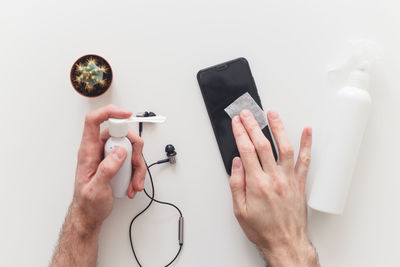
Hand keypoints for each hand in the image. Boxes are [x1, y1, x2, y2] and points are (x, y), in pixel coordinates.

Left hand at [71, 105, 145, 231]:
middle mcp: (98, 150)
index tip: (126, 114)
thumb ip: (107, 169)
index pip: (93, 121)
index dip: (109, 112)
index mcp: (88, 151)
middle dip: (133, 149)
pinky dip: (136, 173)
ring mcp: (108, 156)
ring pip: (129, 148)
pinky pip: (131, 160)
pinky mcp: (116, 163)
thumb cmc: (87, 203)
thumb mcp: (95, 189)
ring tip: (135, 183)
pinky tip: (132, 185)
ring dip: (137, 166)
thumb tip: (119, 151)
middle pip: (120, 134)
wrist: (89, 215)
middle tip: (135, 163)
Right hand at [229, 109, 316, 266]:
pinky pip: (305, 161)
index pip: (246, 151)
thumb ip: (236, 184)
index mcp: (256, 184)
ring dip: (278, 128)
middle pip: (262, 145)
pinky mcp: (299, 183)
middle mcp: (273, 178)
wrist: (285, 243)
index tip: (236, 123)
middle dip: (253, 125)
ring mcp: (288, 179)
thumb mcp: (239, 211)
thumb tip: (236, 163)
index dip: (240, 133)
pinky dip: (306, 144)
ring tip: (272, 114)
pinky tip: (307, 131)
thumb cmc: (263, 230)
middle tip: (247, 113)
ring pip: (284, 147)